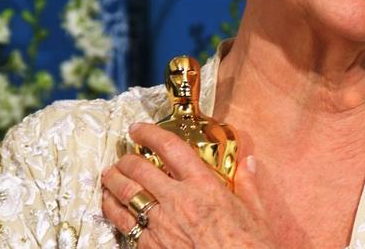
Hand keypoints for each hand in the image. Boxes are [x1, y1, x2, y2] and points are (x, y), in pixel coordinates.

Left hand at [102, 123, 276, 247]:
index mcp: (203, 185)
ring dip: (112, 184)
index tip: (139, 128)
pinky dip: (115, 214)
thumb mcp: (255, 211)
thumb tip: (249, 164)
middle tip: (122, 157)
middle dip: (125, 160)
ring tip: (108, 177)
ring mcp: (160, 225)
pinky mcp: (150, 248)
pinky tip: (113, 210)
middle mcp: (177, 200)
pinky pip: (124, 226)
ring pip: (124, 196)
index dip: (150, 133)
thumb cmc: (248, 245)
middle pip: (138, 170)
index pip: (171, 148)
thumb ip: (248, 184)